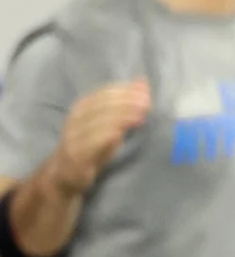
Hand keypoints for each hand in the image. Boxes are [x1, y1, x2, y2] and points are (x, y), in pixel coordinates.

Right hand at [45, 80, 149, 196]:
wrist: (64, 174)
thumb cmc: (91, 146)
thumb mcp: (109, 123)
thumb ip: (125, 104)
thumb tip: (142, 82)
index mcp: (83, 108)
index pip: (103, 93)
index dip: (124, 91)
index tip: (145, 94)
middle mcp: (76, 119)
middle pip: (101, 106)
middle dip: (126, 103)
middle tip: (146, 105)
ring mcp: (74, 137)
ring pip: (96, 123)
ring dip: (120, 118)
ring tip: (140, 117)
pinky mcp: (76, 155)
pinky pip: (90, 143)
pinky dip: (105, 136)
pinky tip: (120, 134)